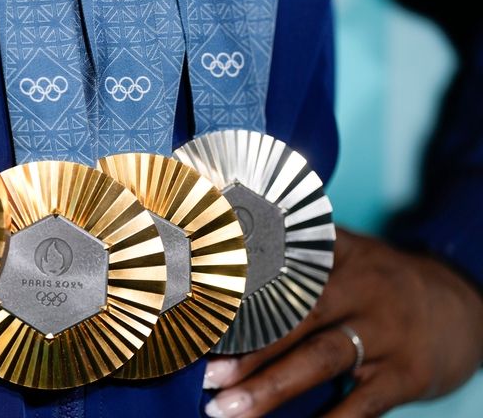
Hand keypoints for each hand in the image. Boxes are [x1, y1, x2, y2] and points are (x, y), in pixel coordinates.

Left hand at [203, 228, 482, 417]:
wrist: (459, 304)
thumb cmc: (376, 283)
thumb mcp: (342, 257)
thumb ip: (292, 259)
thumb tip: (220, 278)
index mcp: (335, 253)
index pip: (279, 265)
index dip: (238, 287)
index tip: (199, 311)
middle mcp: (359, 284)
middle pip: (293, 316)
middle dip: (245, 348)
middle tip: (205, 374)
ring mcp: (384, 329)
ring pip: (319, 357)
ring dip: (268, 386)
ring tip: (225, 408)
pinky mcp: (406, 371)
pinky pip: (363, 402)